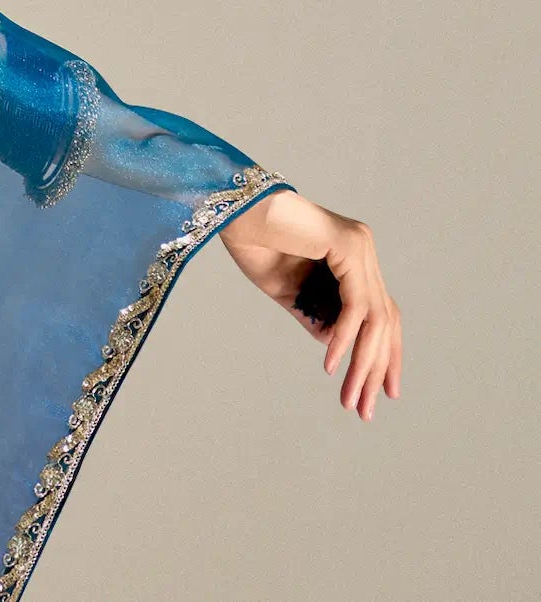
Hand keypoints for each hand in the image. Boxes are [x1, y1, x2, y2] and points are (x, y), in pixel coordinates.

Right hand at [218, 187, 402, 420]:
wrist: (232, 209)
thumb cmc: (253, 241)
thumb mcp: (290, 291)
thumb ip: (316, 315)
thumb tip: (338, 347)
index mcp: (351, 256)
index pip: (382, 313)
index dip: (385, 354)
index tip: (381, 393)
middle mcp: (362, 248)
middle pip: (386, 319)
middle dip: (376, 368)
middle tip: (364, 409)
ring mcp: (359, 244)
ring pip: (376, 317)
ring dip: (363, 362)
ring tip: (349, 396)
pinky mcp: (348, 244)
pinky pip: (356, 305)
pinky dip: (345, 338)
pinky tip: (330, 363)